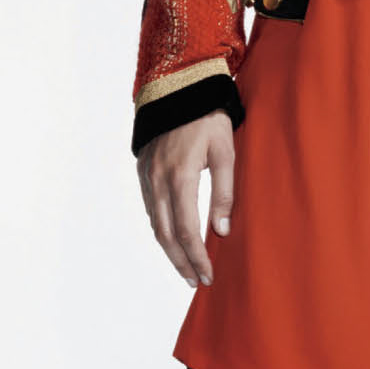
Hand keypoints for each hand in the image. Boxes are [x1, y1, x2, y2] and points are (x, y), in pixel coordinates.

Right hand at [137, 112, 236, 287]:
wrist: (176, 86)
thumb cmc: (208, 117)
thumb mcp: (226, 152)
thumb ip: (225, 192)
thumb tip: (222, 230)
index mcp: (180, 177)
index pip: (186, 230)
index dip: (196, 257)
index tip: (207, 275)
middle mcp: (158, 180)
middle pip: (166, 235)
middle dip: (181, 262)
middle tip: (197, 282)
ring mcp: (147, 176)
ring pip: (154, 224)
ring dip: (169, 250)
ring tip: (186, 268)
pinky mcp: (143, 170)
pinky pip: (150, 208)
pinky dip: (160, 229)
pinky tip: (172, 239)